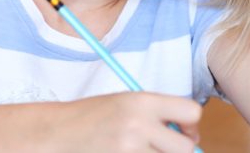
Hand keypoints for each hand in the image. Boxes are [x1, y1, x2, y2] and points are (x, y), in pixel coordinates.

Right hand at [51, 92, 200, 152]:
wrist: (57, 134)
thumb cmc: (93, 118)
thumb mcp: (125, 103)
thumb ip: (157, 114)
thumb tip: (192, 138)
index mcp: (142, 101)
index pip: (192, 112)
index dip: (190, 125)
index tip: (181, 130)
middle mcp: (139, 125)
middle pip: (186, 148)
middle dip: (178, 149)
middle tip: (162, 147)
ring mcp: (131, 149)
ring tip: (138, 149)